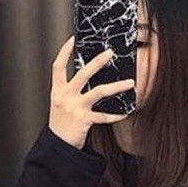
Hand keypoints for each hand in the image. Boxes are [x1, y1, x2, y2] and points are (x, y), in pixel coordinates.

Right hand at [48, 35, 135, 149]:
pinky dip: (116, 115)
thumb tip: (88, 78)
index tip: (73, 40)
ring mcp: (75, 108)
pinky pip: (104, 116)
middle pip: (83, 74)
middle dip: (98, 61)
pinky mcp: (84, 120)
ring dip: (117, 86)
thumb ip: (70, 91)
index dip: (64, 52)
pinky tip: (125, 113)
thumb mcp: (60, 104)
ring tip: (130, 83)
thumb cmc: (60, 125)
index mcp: (57, 91)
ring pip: (99, 92)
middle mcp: (65, 97)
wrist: (57, 146)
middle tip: (110, 53)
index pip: (58, 67)